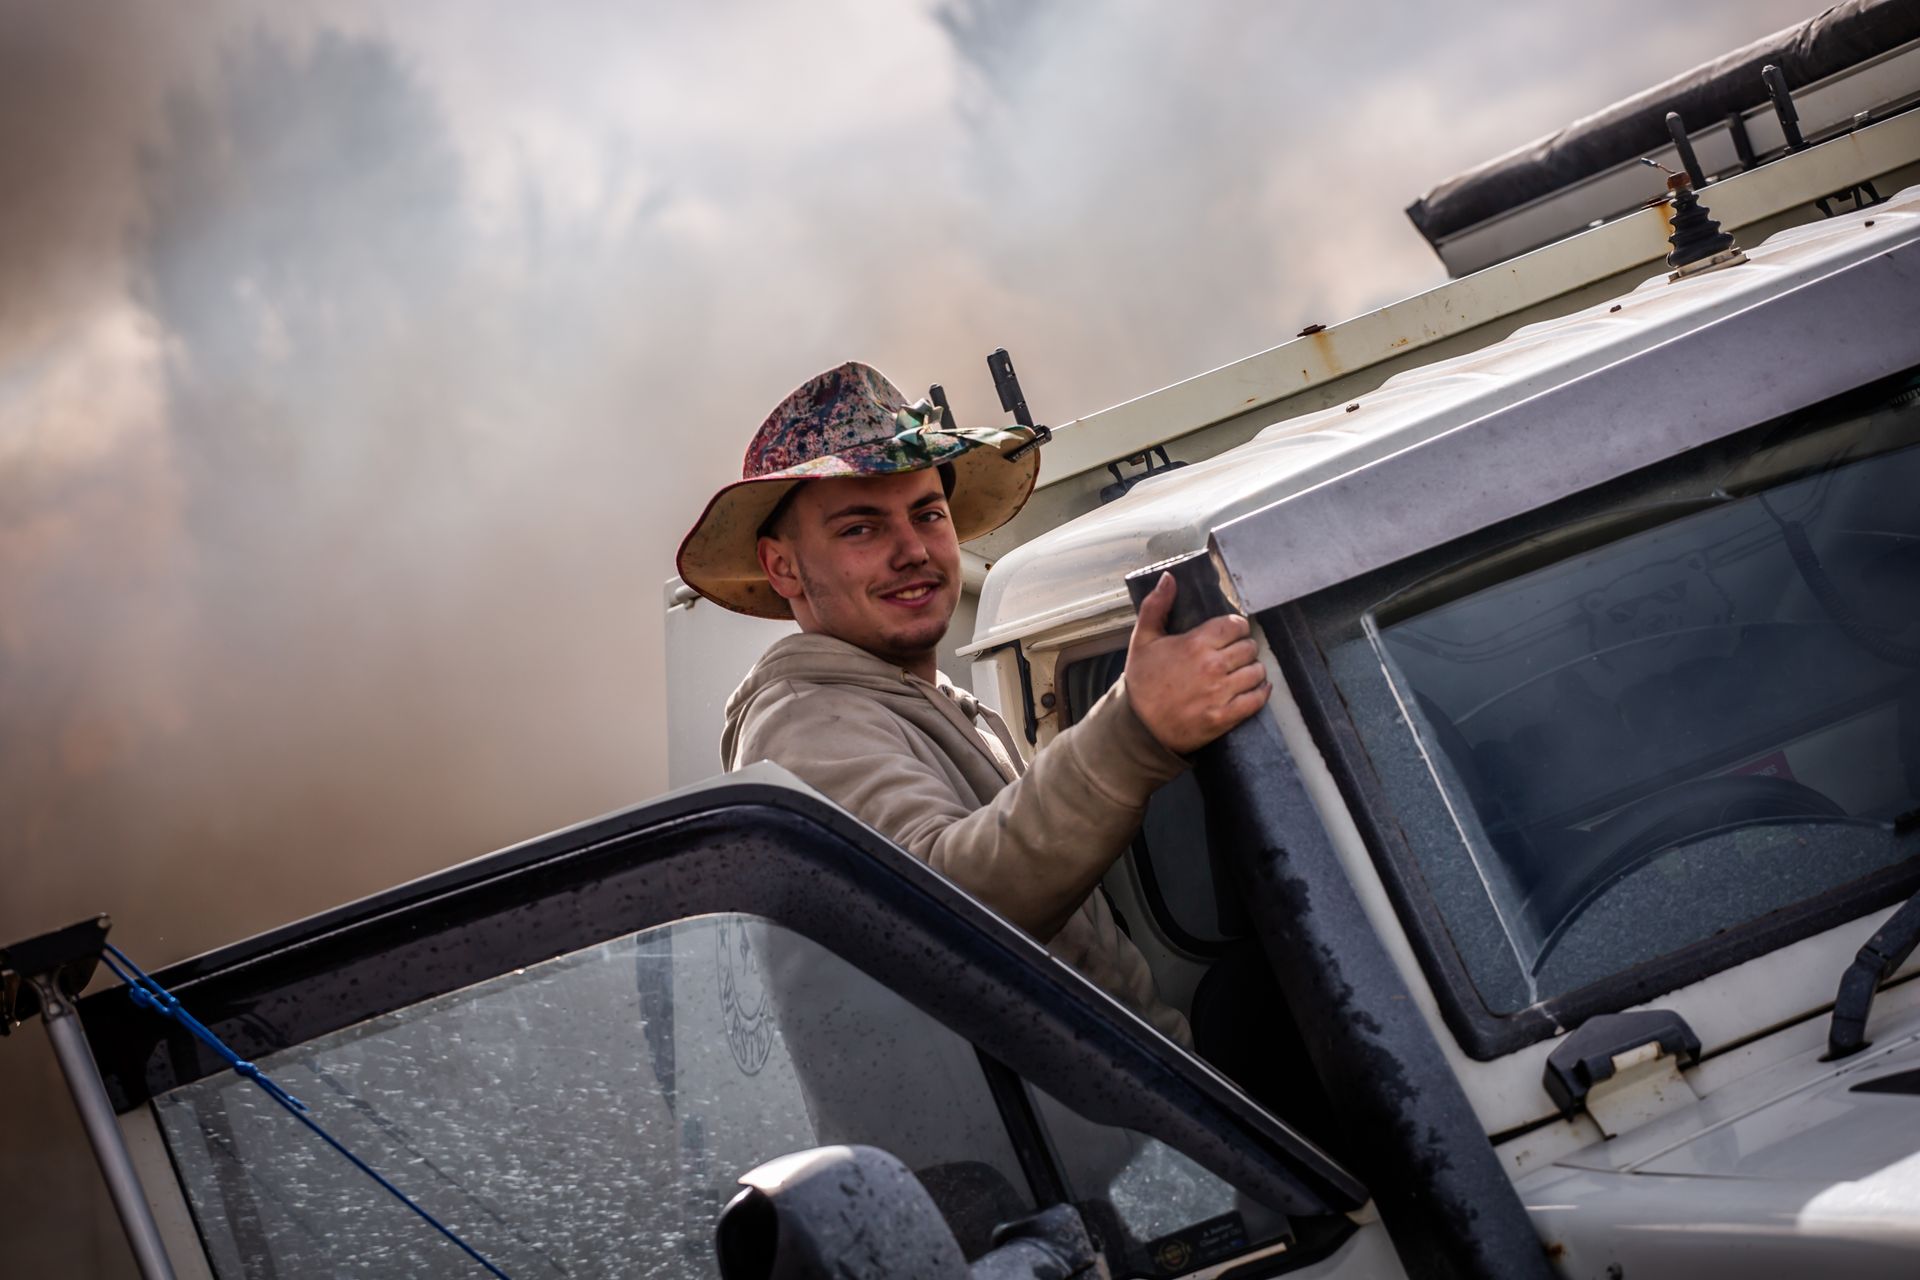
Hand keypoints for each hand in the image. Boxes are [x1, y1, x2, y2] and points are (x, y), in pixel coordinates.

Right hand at [1125, 573, 1271, 753]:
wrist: (1139, 727)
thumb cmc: (1142, 682)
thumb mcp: (1142, 640)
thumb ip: (1156, 606)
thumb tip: (1169, 578)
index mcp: (1195, 644)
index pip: (1235, 625)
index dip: (1236, 627)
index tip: (1230, 633)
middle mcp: (1212, 667)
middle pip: (1249, 647)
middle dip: (1244, 648)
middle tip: (1234, 654)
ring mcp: (1221, 693)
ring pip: (1257, 672)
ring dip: (1252, 670)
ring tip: (1242, 671)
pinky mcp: (1225, 717)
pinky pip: (1257, 699)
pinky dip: (1260, 692)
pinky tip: (1254, 688)